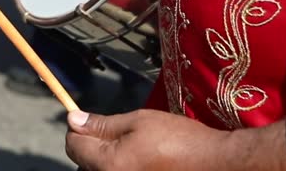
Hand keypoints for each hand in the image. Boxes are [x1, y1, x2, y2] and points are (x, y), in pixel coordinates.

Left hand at [65, 109, 285, 170]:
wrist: (212, 163)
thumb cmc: (178, 139)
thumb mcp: (139, 122)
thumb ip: (103, 124)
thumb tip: (73, 118)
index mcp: (107, 164)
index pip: (73, 145)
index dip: (79, 127)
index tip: (92, 120)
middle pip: (82, 162)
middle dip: (91, 146)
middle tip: (117, 134)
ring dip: (104, 158)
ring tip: (131, 148)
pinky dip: (119, 166)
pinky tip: (139, 160)